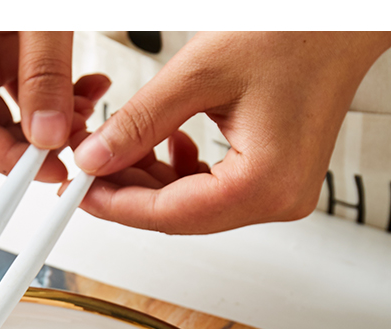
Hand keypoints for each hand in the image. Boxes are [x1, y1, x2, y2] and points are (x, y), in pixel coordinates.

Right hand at [0, 31, 109, 181]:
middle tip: (72, 146)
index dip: (7, 161)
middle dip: (27, 145)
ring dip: (45, 122)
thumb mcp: (36, 10)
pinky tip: (81, 90)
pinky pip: (14, 88)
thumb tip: (48, 135)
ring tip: (86, 110)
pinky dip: (49, 96)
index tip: (50, 171)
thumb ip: (43, 71)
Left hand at [73, 32, 390, 233]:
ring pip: (190, 205)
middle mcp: (277, 199)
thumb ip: (140, 122)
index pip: (169, 214)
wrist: (343, 19)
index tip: (79, 192)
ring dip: (149, 180)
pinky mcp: (273, 178)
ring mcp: (278, 192)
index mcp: (265, 183)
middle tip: (88, 170)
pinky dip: (179, 172)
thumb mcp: (201, 73)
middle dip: (127, 192)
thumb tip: (96, 158)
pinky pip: (211, 190)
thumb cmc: (299, 31)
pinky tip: (165, 144)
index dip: (115, 205)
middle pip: (178, 215)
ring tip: (117, 150)